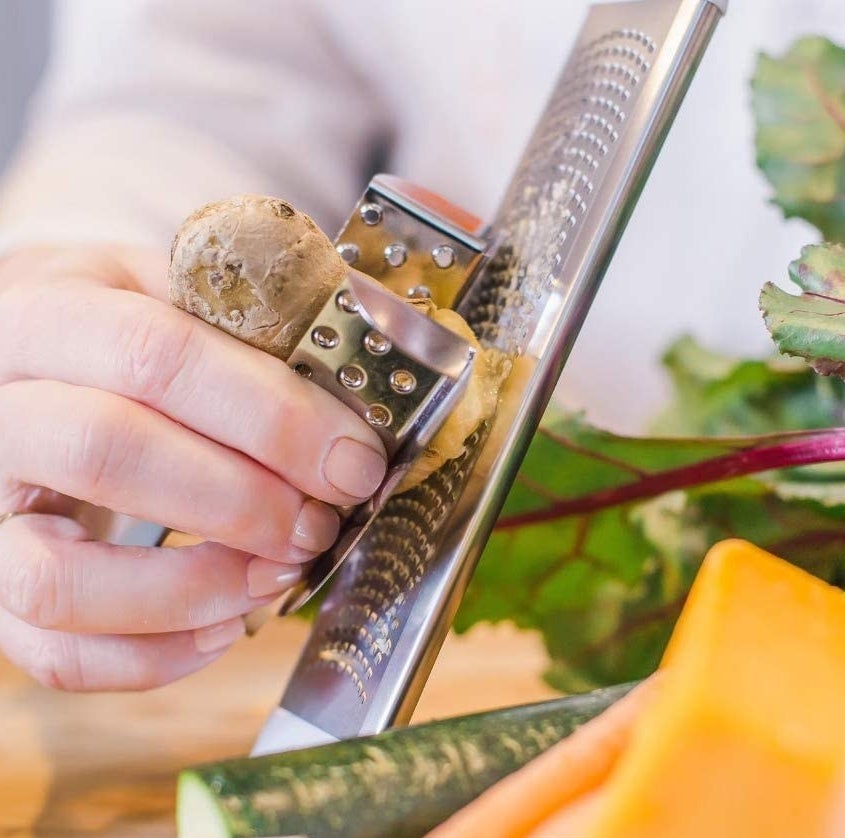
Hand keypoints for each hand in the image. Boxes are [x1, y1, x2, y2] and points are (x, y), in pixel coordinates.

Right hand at [0, 245, 386, 690]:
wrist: (21, 361)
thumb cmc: (113, 331)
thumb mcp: (165, 289)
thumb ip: (249, 325)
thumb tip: (365, 377)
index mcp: (48, 314)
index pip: (159, 357)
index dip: (271, 416)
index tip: (353, 461)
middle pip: (110, 455)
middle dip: (243, 501)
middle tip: (321, 521)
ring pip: (60, 578)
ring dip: (197, 589)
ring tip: (279, 573)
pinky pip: (54, 653)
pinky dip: (153, 657)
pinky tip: (228, 624)